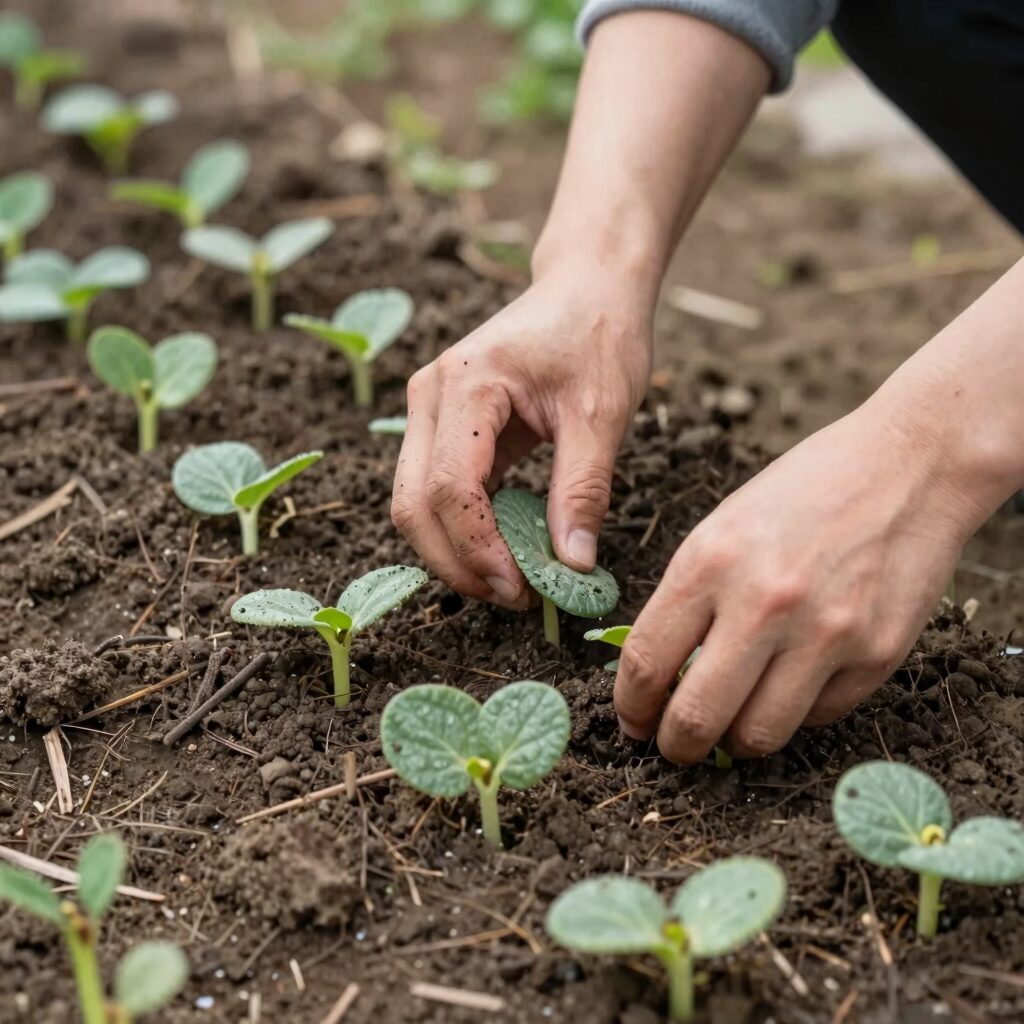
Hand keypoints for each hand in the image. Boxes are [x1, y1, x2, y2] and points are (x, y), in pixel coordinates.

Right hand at [391, 265, 651, 606]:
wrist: (588, 286)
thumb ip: (583, 490)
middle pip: (411, 504)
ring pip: (413, 503)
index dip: (478, 549)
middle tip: (514, 597)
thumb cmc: (598, 334)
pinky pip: (436, 490)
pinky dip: (464, 529)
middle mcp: (430, 397)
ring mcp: (430, 411)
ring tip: (512, 581)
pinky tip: (506, 550)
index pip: (448, 488)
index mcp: (464, 386)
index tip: (522, 590)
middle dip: (456, 562)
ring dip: (455, 551)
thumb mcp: (602, 413)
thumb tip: (572, 567)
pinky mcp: (444, 426)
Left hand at [615, 400, 990, 762]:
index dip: (631, 708)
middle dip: (675, 747)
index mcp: (711, 562)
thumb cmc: (804, 493)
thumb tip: (659, 675)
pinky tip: (791, 686)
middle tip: (675, 747)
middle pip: (696, 718)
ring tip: (731, 724)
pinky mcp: (878, 656)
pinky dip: (794, 714)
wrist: (909, 466)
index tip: (633, 722)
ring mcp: (826, 634)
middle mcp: (765, 603)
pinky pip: (817, 718)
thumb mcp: (723, 527)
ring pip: (759, 736)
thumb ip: (689, 599)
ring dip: (735, 743)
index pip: (647, 662)